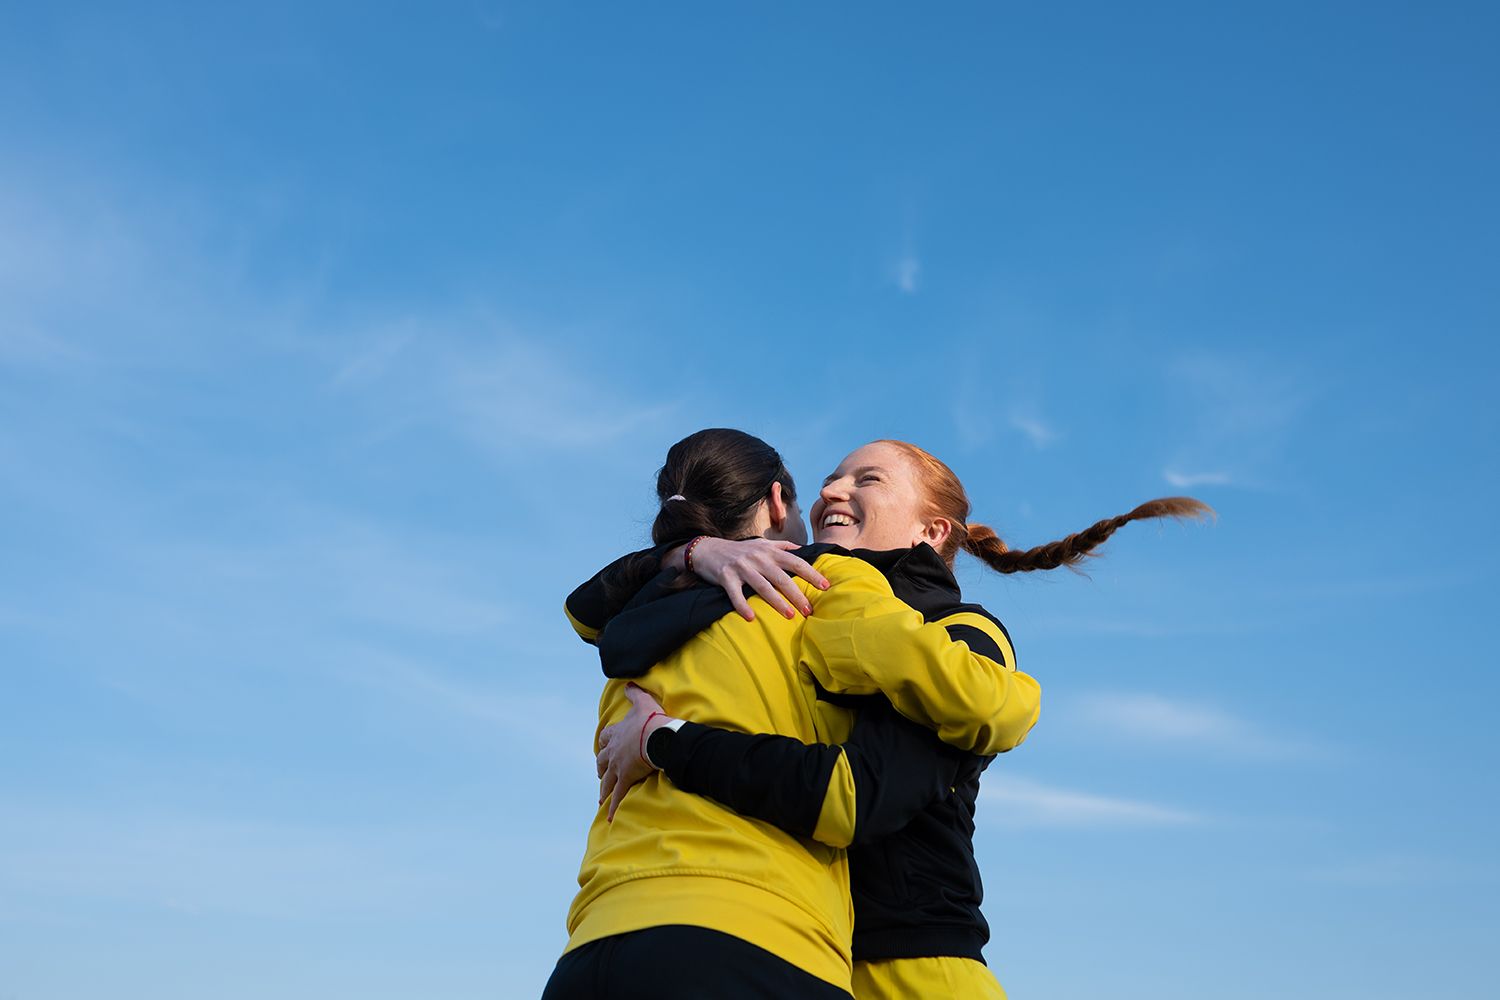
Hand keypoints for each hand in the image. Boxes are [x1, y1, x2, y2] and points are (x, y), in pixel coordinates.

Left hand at [596, 683, 672, 820]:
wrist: (657, 737)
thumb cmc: (651, 720)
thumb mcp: (642, 702)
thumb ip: (634, 693)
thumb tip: (628, 683)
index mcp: (617, 734)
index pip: (606, 738)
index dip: (605, 743)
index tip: (604, 747)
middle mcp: (614, 751)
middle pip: (602, 761)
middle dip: (601, 768)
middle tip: (601, 774)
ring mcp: (618, 766)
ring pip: (606, 780)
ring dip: (604, 788)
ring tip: (601, 798)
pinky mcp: (625, 779)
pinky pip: (617, 796)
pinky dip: (613, 807)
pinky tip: (609, 817)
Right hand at [688, 537, 829, 621]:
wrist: (707, 549)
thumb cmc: (739, 550)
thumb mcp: (761, 544)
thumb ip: (782, 546)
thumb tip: (802, 550)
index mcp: (769, 551)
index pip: (795, 562)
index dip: (811, 573)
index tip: (825, 586)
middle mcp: (758, 558)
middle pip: (782, 577)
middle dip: (797, 594)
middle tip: (809, 609)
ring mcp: (742, 568)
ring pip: (762, 586)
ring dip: (776, 602)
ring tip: (789, 615)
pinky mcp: (726, 577)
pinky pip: (736, 594)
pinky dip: (742, 606)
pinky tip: (751, 618)